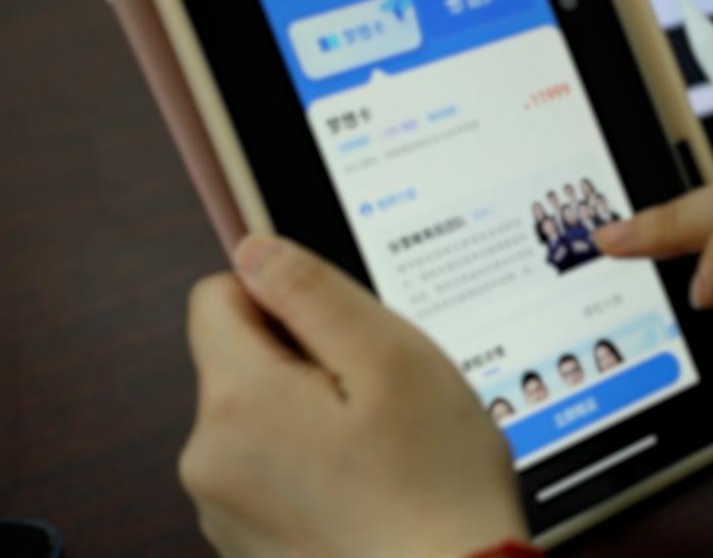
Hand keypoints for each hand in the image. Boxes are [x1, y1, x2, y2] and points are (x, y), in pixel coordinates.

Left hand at [182, 235, 526, 556]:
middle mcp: (209, 458)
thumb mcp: (389, 356)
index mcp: (237, 401)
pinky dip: (310, 460)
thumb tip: (255, 251)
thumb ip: (312, 291)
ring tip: (376, 444)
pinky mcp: (248, 539)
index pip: (216, 296)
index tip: (337, 326)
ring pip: (259, 413)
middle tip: (375, 395)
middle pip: (239, 357)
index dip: (281, 294)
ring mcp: (224, 507)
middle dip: (305, 358)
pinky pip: (268, 465)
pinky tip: (365, 481)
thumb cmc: (435, 485)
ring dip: (310, 411)